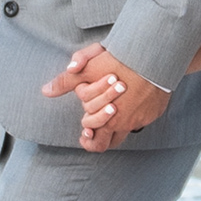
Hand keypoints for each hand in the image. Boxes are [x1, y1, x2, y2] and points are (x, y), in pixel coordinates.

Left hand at [47, 42, 171, 152]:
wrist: (152, 57)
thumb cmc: (120, 62)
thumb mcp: (87, 69)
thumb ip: (66, 82)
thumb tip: (46, 90)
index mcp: (107, 118)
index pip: (94, 137)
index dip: (87, 137)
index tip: (84, 133)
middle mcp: (125, 123)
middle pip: (109, 144)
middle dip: (99, 139)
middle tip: (93, 132)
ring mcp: (142, 118)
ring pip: (127, 132)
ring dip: (117, 127)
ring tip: (111, 116)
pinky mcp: (155, 112)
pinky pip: (143, 119)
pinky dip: (136, 113)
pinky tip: (132, 101)